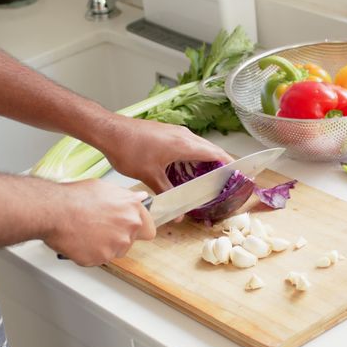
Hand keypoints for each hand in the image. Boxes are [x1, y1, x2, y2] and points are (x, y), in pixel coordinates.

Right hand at [45, 179, 156, 265]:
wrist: (53, 211)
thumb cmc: (75, 198)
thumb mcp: (104, 188)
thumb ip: (126, 197)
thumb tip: (139, 198)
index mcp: (132, 210)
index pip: (148, 229)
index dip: (138, 230)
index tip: (129, 230)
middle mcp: (128, 229)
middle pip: (130, 242)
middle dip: (117, 237)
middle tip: (98, 228)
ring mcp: (115, 246)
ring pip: (114, 252)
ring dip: (104, 246)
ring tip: (87, 233)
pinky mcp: (101, 259)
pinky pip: (98, 259)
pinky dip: (89, 253)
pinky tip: (80, 240)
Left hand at [98, 115, 232, 192]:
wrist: (109, 131)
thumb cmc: (129, 150)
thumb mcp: (150, 177)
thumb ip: (167, 194)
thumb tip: (177, 215)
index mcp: (185, 144)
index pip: (216, 154)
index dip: (229, 166)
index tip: (237, 177)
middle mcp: (184, 135)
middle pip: (209, 151)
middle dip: (217, 167)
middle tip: (221, 185)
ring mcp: (175, 132)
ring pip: (197, 148)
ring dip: (203, 163)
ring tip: (204, 181)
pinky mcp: (166, 133)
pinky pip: (186, 145)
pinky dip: (191, 158)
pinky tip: (184, 172)